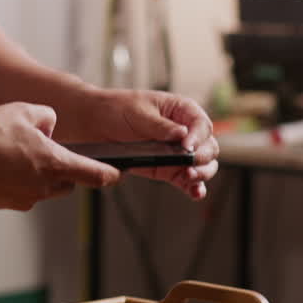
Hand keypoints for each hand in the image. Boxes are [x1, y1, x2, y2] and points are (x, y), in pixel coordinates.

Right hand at [0, 103, 120, 210]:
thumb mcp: (24, 110)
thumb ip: (48, 118)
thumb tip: (50, 128)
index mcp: (53, 163)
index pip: (93, 175)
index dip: (107, 175)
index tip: (115, 174)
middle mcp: (41, 187)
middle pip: (66, 183)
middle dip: (63, 169)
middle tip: (45, 150)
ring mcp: (22, 199)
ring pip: (42, 189)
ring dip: (38, 175)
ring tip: (14, 153)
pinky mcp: (4, 204)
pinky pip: (21, 194)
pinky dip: (17, 182)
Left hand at [78, 89, 218, 199]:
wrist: (94, 124)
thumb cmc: (116, 109)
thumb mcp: (138, 113)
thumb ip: (160, 126)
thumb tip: (182, 134)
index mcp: (181, 111)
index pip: (201, 125)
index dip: (198, 137)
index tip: (187, 147)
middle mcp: (184, 132)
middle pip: (208, 147)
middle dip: (202, 157)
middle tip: (189, 164)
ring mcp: (177, 152)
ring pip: (202, 165)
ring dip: (201, 173)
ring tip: (189, 176)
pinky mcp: (167, 169)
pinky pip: (185, 179)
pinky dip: (193, 187)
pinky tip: (194, 193)